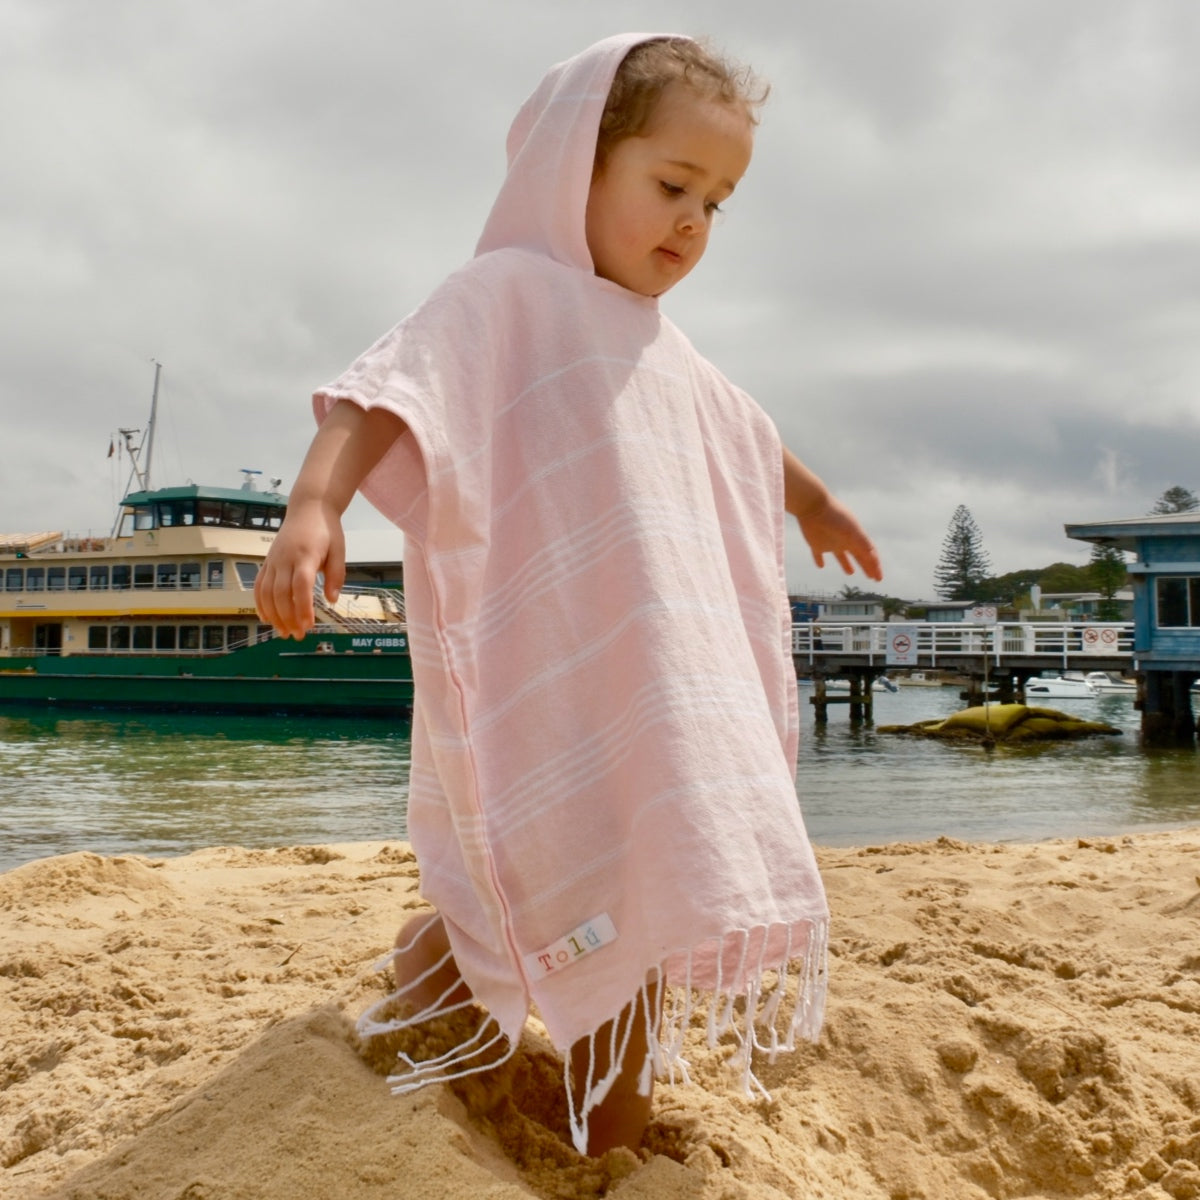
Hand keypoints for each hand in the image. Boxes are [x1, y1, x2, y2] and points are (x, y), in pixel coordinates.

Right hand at [254, 498, 345, 638]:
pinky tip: (266, 618)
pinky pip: (259, 585)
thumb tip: (332, 600)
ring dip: (274, 615)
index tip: (308, 625)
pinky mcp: (267, 561)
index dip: (302, 607)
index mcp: (305, 556)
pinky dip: (260, 603)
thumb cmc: (326, 530)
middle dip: (288, 617)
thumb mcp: (339, 550)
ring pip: (267, 592)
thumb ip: (336, 576)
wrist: (308, 508)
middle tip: (298, 635)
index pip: (300, 586)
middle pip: (281, 593)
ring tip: (284, 632)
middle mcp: (285, 559)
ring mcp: (273, 560)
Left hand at [798, 495, 882, 580]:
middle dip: (866, 566)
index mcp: (856, 537)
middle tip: (872, 577)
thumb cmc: (835, 516)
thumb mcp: (852, 530)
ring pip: (841, 556)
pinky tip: (820, 566)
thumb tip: (873, 557)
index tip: (878, 578)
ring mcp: (830, 542)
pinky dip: (819, 560)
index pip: (868, 554)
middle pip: (858, 556)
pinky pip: (818, 554)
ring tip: (850, 573)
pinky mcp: (816, 543)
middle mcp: (845, 540)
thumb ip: (862, 543)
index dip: (874, 566)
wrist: (813, 506)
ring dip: (846, 564)